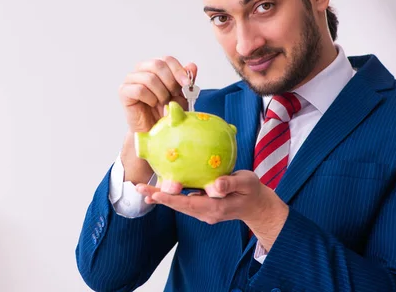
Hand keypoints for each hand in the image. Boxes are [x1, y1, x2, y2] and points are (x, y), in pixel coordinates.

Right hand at [117, 57, 196, 184]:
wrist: (154, 131)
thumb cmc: (165, 112)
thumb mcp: (181, 95)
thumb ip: (185, 80)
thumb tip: (192, 65)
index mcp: (155, 67)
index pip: (166, 59)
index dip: (178, 70)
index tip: (186, 84)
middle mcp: (141, 70)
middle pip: (157, 65)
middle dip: (170, 82)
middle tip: (174, 96)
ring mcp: (130, 79)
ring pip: (149, 78)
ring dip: (160, 93)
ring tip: (162, 104)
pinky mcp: (124, 91)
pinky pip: (139, 90)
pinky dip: (150, 99)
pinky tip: (151, 104)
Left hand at [136, 171, 288, 251]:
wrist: (256, 206)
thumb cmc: (252, 191)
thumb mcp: (247, 183)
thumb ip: (232, 182)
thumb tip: (217, 184)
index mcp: (215, 208)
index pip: (188, 204)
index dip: (170, 199)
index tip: (155, 195)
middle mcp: (206, 213)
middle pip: (177, 205)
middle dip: (158, 197)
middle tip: (138, 188)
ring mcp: (203, 211)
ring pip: (178, 204)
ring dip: (161, 197)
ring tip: (142, 190)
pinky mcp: (202, 207)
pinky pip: (183, 202)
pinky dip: (170, 196)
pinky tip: (159, 190)